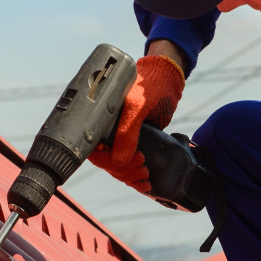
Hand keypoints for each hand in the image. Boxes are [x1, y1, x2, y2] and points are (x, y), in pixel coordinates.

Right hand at [91, 52, 185, 193]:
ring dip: (129, 175)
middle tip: (142, 164)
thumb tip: (118, 161)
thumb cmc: (149, 85)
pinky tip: (145, 181)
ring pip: (116, 166)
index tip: (125, 162)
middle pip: (105, 162)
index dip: (107, 162)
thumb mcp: (137, 106)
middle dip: (122, 170)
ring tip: (145, 173)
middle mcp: (108, 130)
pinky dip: (134, 176)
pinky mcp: (134, 141)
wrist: (168, 78)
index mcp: (100, 121)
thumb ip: (127, 131)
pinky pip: (127, 165)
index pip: (92, 151)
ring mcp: (121, 137)